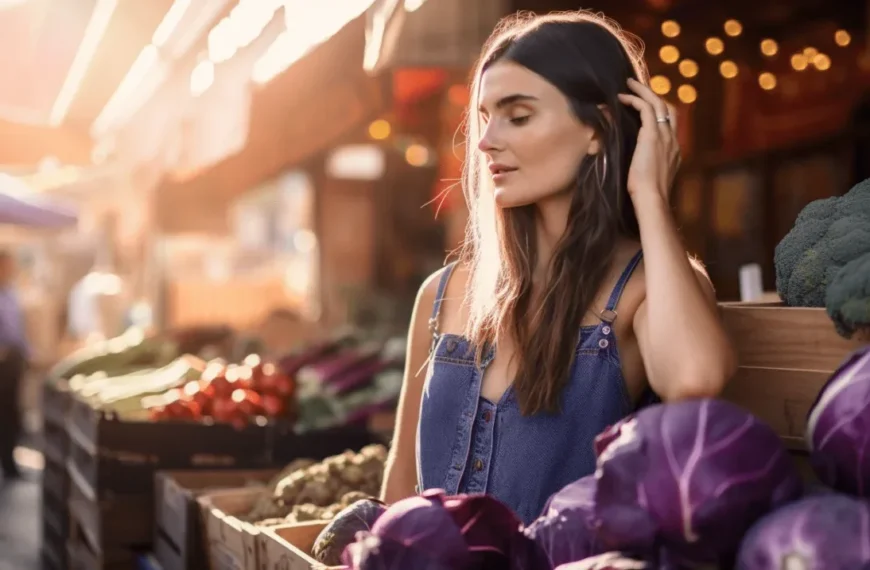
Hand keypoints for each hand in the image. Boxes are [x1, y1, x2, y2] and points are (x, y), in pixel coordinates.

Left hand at [617, 78, 681, 202]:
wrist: (652, 198)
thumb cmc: (646, 193)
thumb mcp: (648, 175)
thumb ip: (645, 164)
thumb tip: (632, 160)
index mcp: (673, 149)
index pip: (669, 122)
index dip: (658, 110)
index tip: (643, 105)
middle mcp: (673, 139)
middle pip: (668, 108)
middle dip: (653, 95)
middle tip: (637, 86)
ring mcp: (665, 136)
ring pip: (658, 103)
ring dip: (643, 91)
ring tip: (629, 84)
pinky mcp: (652, 135)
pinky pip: (646, 109)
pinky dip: (634, 100)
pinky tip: (622, 98)